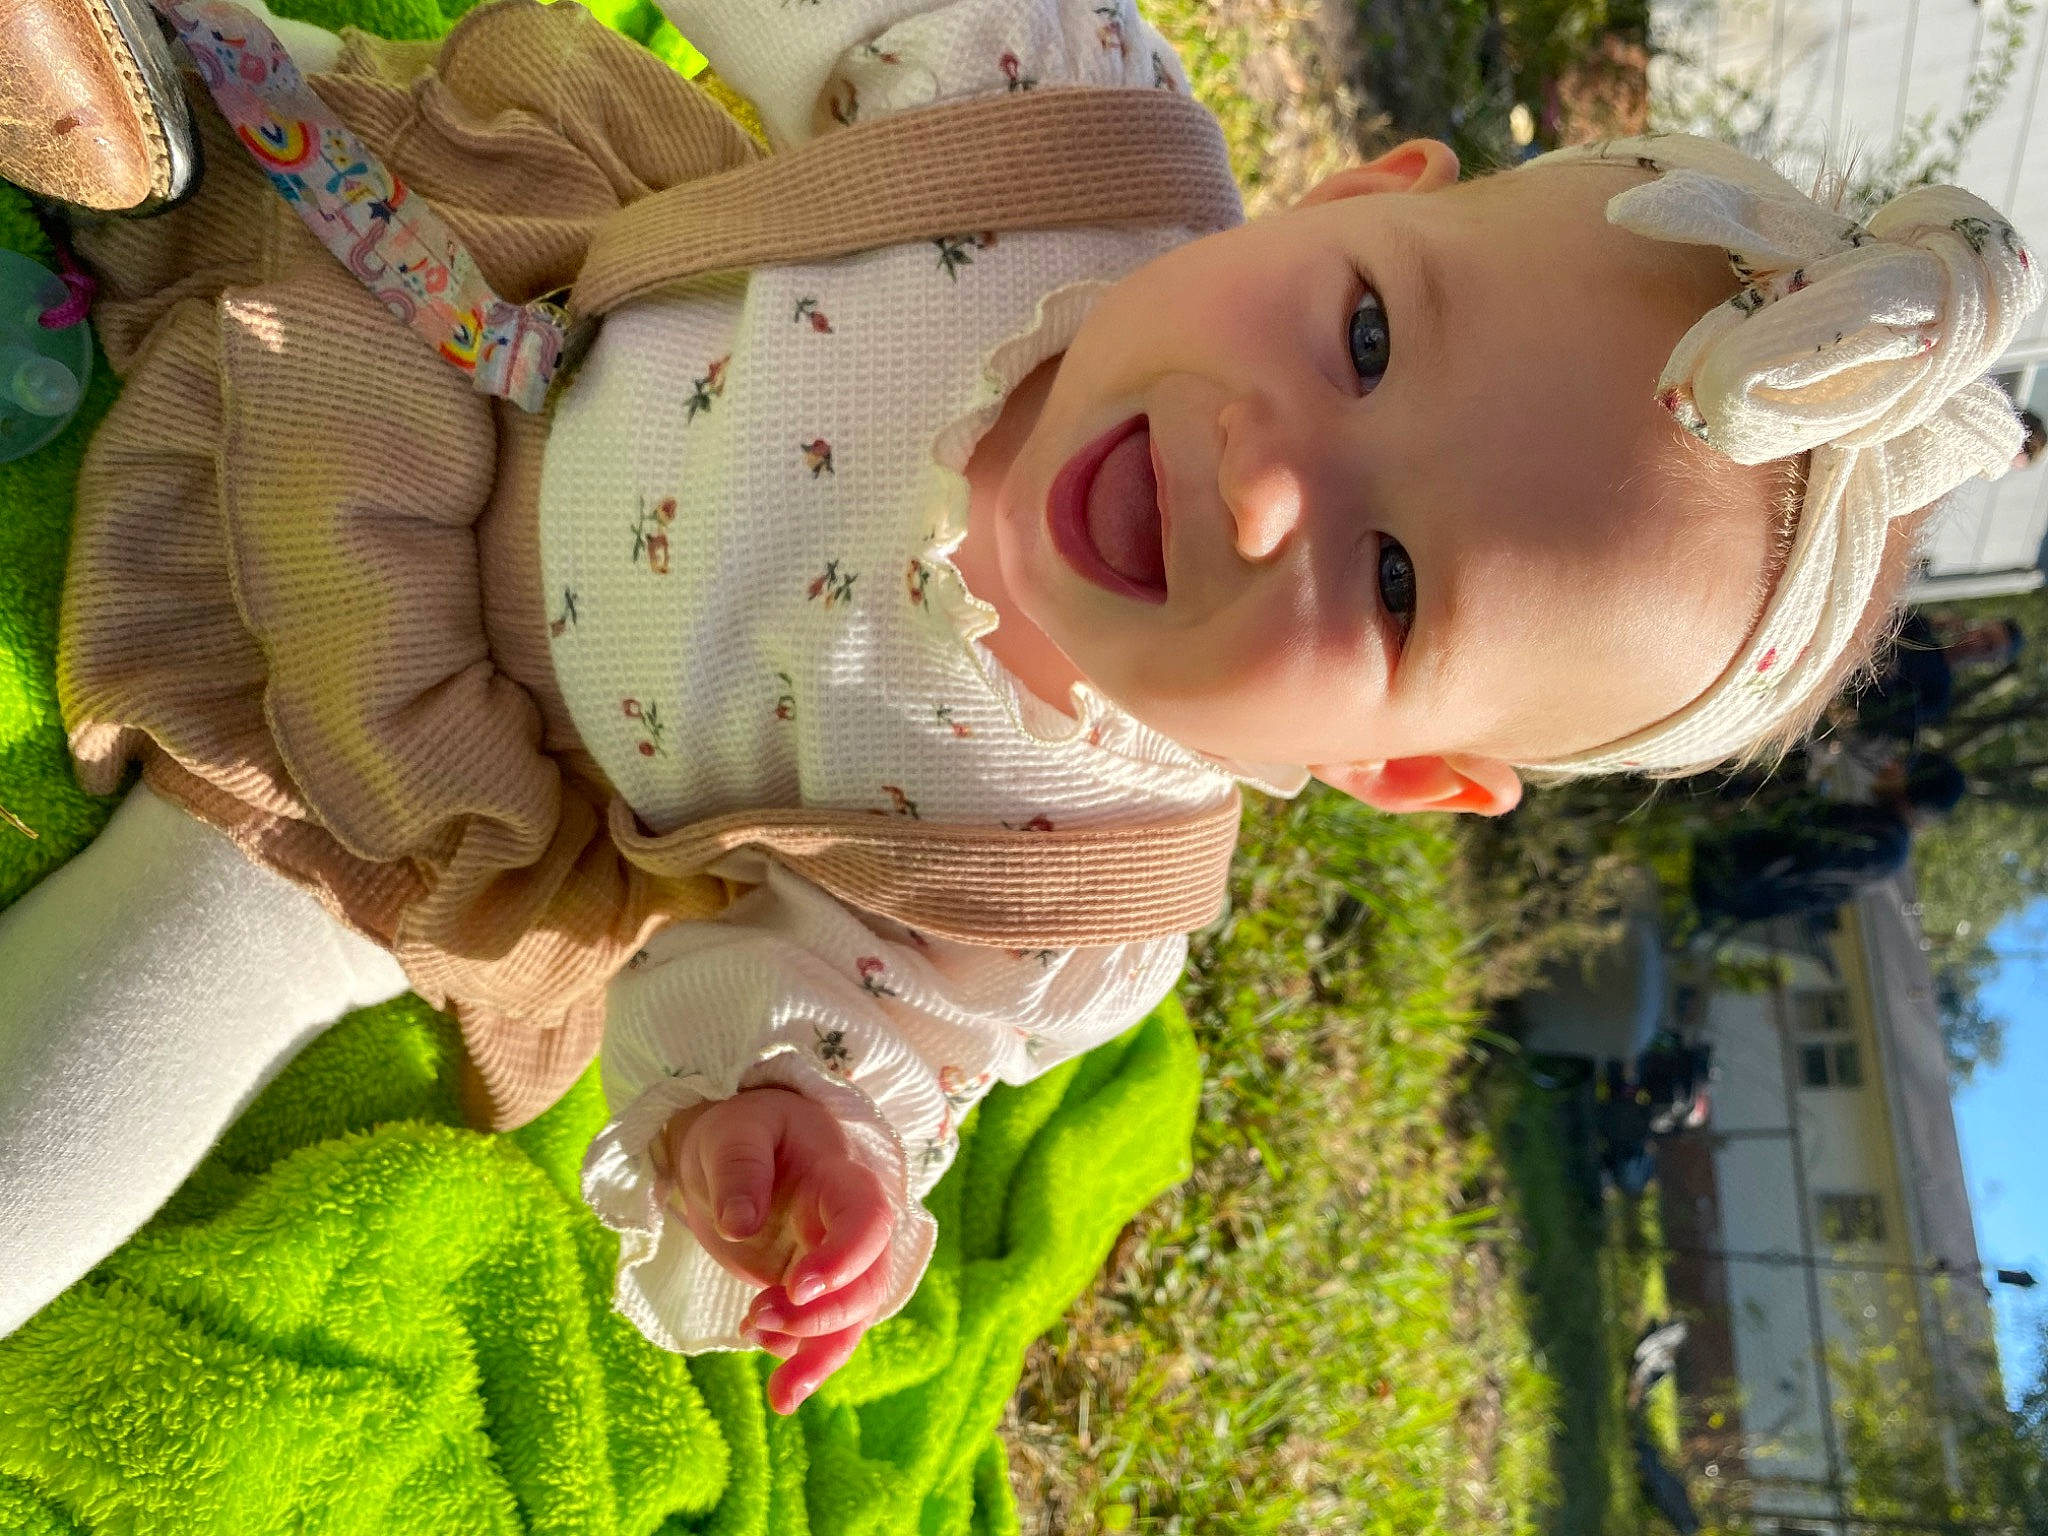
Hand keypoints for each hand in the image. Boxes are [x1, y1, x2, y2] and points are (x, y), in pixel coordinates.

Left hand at [654, 1087, 894, 1413]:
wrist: (734, 1151)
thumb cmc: (741, 1131)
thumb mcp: (731, 1134)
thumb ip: (738, 1172)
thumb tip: (740, 1225)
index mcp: (839, 1179)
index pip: (867, 1220)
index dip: (844, 1258)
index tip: (797, 1287)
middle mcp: (847, 1226)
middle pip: (866, 1282)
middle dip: (821, 1317)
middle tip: (757, 1318)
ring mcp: (832, 1263)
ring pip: (851, 1320)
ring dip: (820, 1357)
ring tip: (781, 1395)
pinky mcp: (811, 1293)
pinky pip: (823, 1335)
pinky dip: (804, 1363)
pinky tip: (778, 1382)